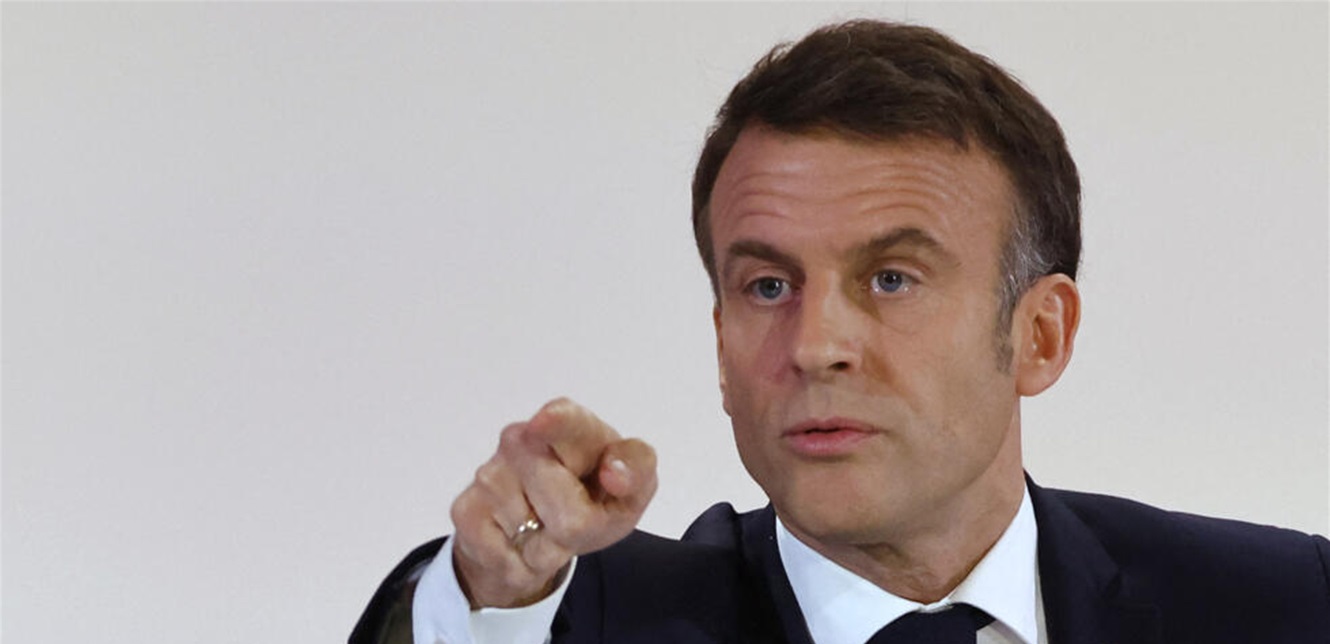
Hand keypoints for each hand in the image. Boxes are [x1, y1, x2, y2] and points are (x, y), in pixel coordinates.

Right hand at [449, 398, 657, 607]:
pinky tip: (519, 542)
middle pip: (567, 514)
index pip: (564, 420)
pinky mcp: (465, 509)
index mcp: (572, 427)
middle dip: (579, 531)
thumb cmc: (593, 495)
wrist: (539, 530)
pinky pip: (504, 557)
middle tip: (577, 516)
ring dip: (547, 547)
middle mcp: (522, 440)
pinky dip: (520, 564)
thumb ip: (636, 469)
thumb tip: (615, 475)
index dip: (554, 423)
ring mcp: (490, 473)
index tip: (543, 423)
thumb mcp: (632, 487)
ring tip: (545, 526)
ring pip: (534, 538)